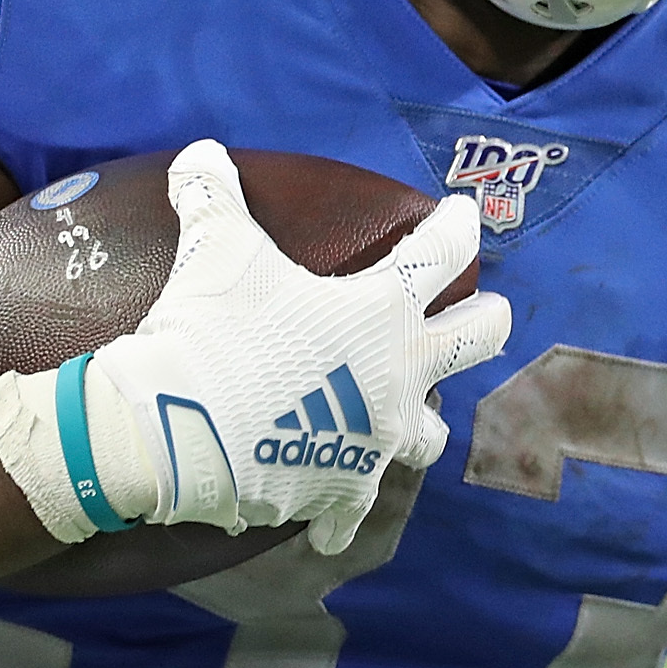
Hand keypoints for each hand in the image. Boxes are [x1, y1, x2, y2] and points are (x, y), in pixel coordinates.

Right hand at [87, 142, 508, 551]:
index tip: (464, 215)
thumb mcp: (214, 249)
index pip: (442, 254)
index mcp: (381, 309)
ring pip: (431, 434)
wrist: (176, 429)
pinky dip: (339, 511)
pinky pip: (351, 509)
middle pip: (480, 341)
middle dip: (488, 321)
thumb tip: (199, 153)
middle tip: (490, 312)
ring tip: (406, 415)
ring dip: (421, 421)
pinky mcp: (342, 490)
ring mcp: (378, 440)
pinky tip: (328, 515)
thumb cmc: (210, 329)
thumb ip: (213, 196)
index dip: (457, 226)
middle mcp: (400, 375)